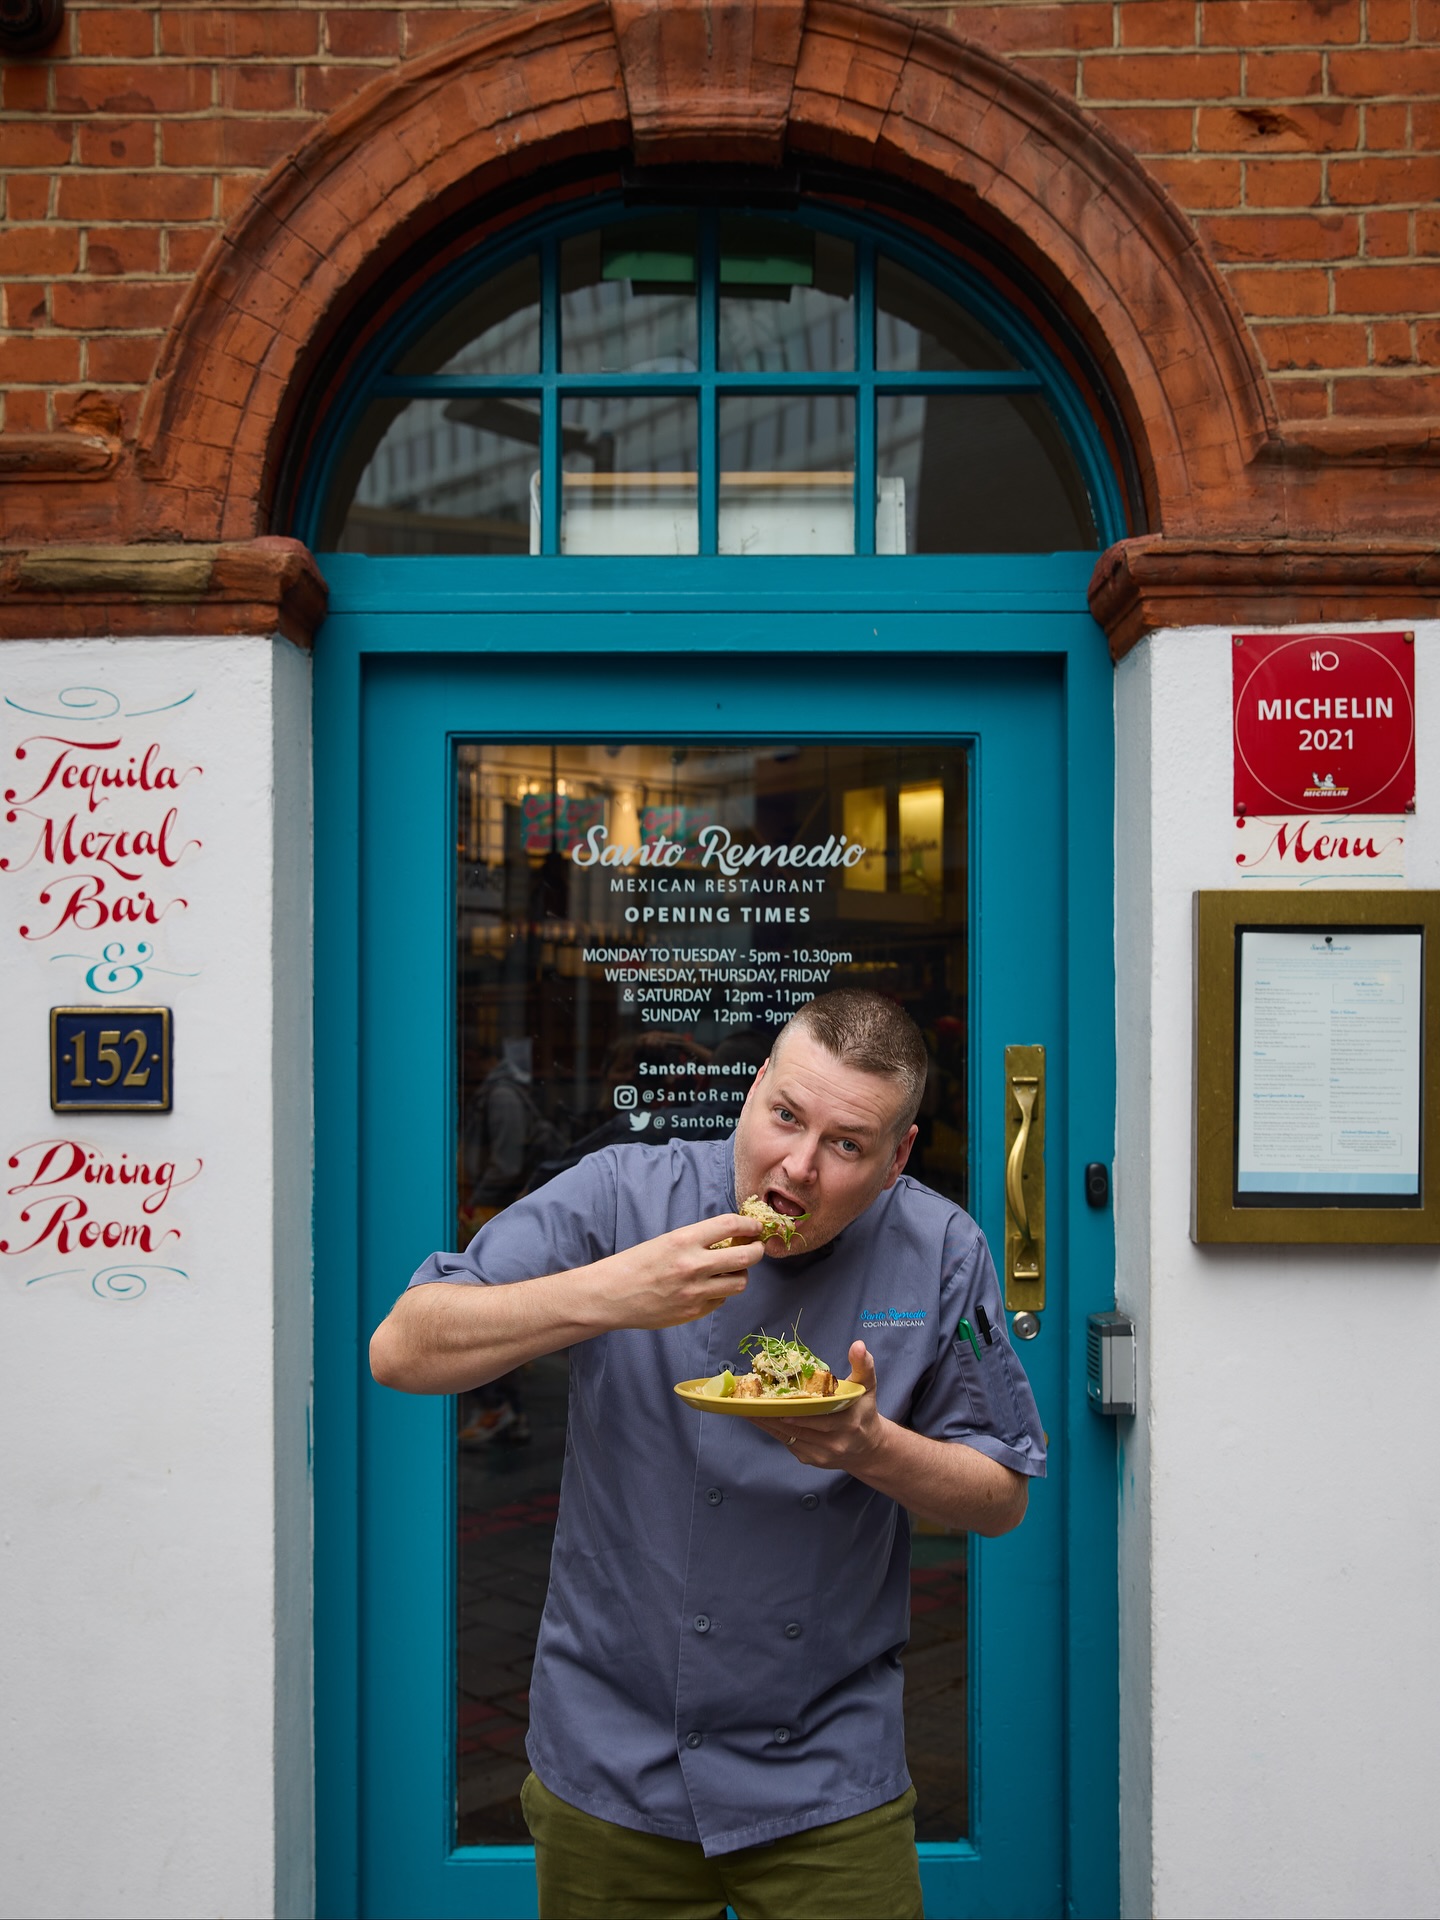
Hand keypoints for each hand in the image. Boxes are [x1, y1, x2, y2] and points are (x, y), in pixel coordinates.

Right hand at [589, 1213, 763, 1328]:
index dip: (750, 1224)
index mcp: (684, 1240)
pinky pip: (721, 1300)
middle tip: (757, 1248)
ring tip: (731, 1270)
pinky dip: (721, 1292)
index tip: (756, 1226)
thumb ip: (698, 1240)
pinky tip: (709, 1287)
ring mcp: (695, 1292)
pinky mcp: (694, 1311)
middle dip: (758, 1251)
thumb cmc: (634, 1264)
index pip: (730, 1225)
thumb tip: (731, 1239)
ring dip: (741, 1274)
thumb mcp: (666, 1241)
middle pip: (746, 1257)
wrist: (610, 1296)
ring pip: (740, 1282)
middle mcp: (693, 1265)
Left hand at [764, 1341, 884, 1471]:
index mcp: (848, 1422)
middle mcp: (835, 1442)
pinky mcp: (811, 1459)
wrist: (868, 1448)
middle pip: (799, 1428)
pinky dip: (773, 1431)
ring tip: (748, 1409)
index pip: (819, 1418)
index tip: (776, 1402)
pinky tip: (758, 1419)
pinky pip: (788, 1443)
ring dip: (768, 1423)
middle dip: (774, 1415)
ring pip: (790, 1437)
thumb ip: (863, 1364)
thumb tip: (857, 1344)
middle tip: (752, 1402)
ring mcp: (822, 1454)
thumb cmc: (864, 1411)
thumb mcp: (867, 1386)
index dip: (797, 1412)